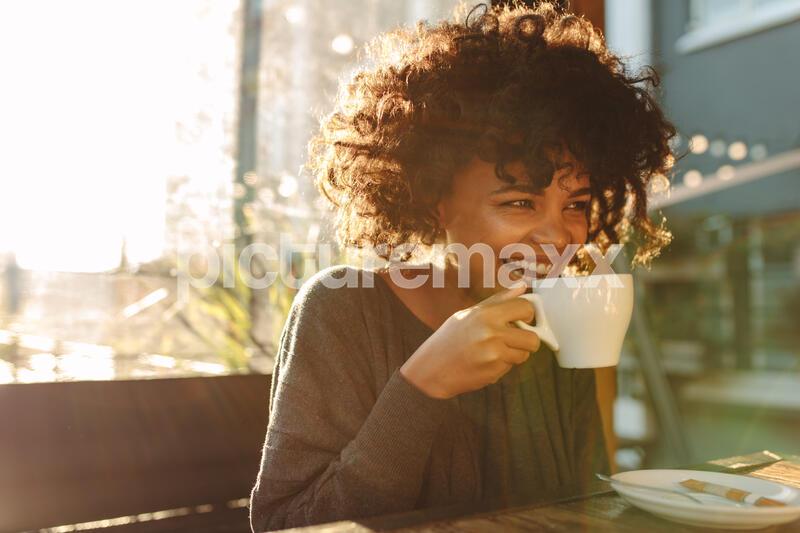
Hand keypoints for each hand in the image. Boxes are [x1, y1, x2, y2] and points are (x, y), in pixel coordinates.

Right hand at [400, 282, 540, 398]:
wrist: (432, 368)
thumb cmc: (450, 338)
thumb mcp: (470, 314)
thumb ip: (498, 301)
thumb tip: (522, 286)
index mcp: (486, 314)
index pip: (525, 308)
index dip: (528, 314)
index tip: (523, 320)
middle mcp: (491, 333)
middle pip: (533, 338)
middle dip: (527, 341)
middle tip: (514, 340)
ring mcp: (493, 354)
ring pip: (524, 355)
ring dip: (514, 354)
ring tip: (493, 351)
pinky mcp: (493, 371)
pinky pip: (511, 367)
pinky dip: (502, 365)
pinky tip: (484, 362)